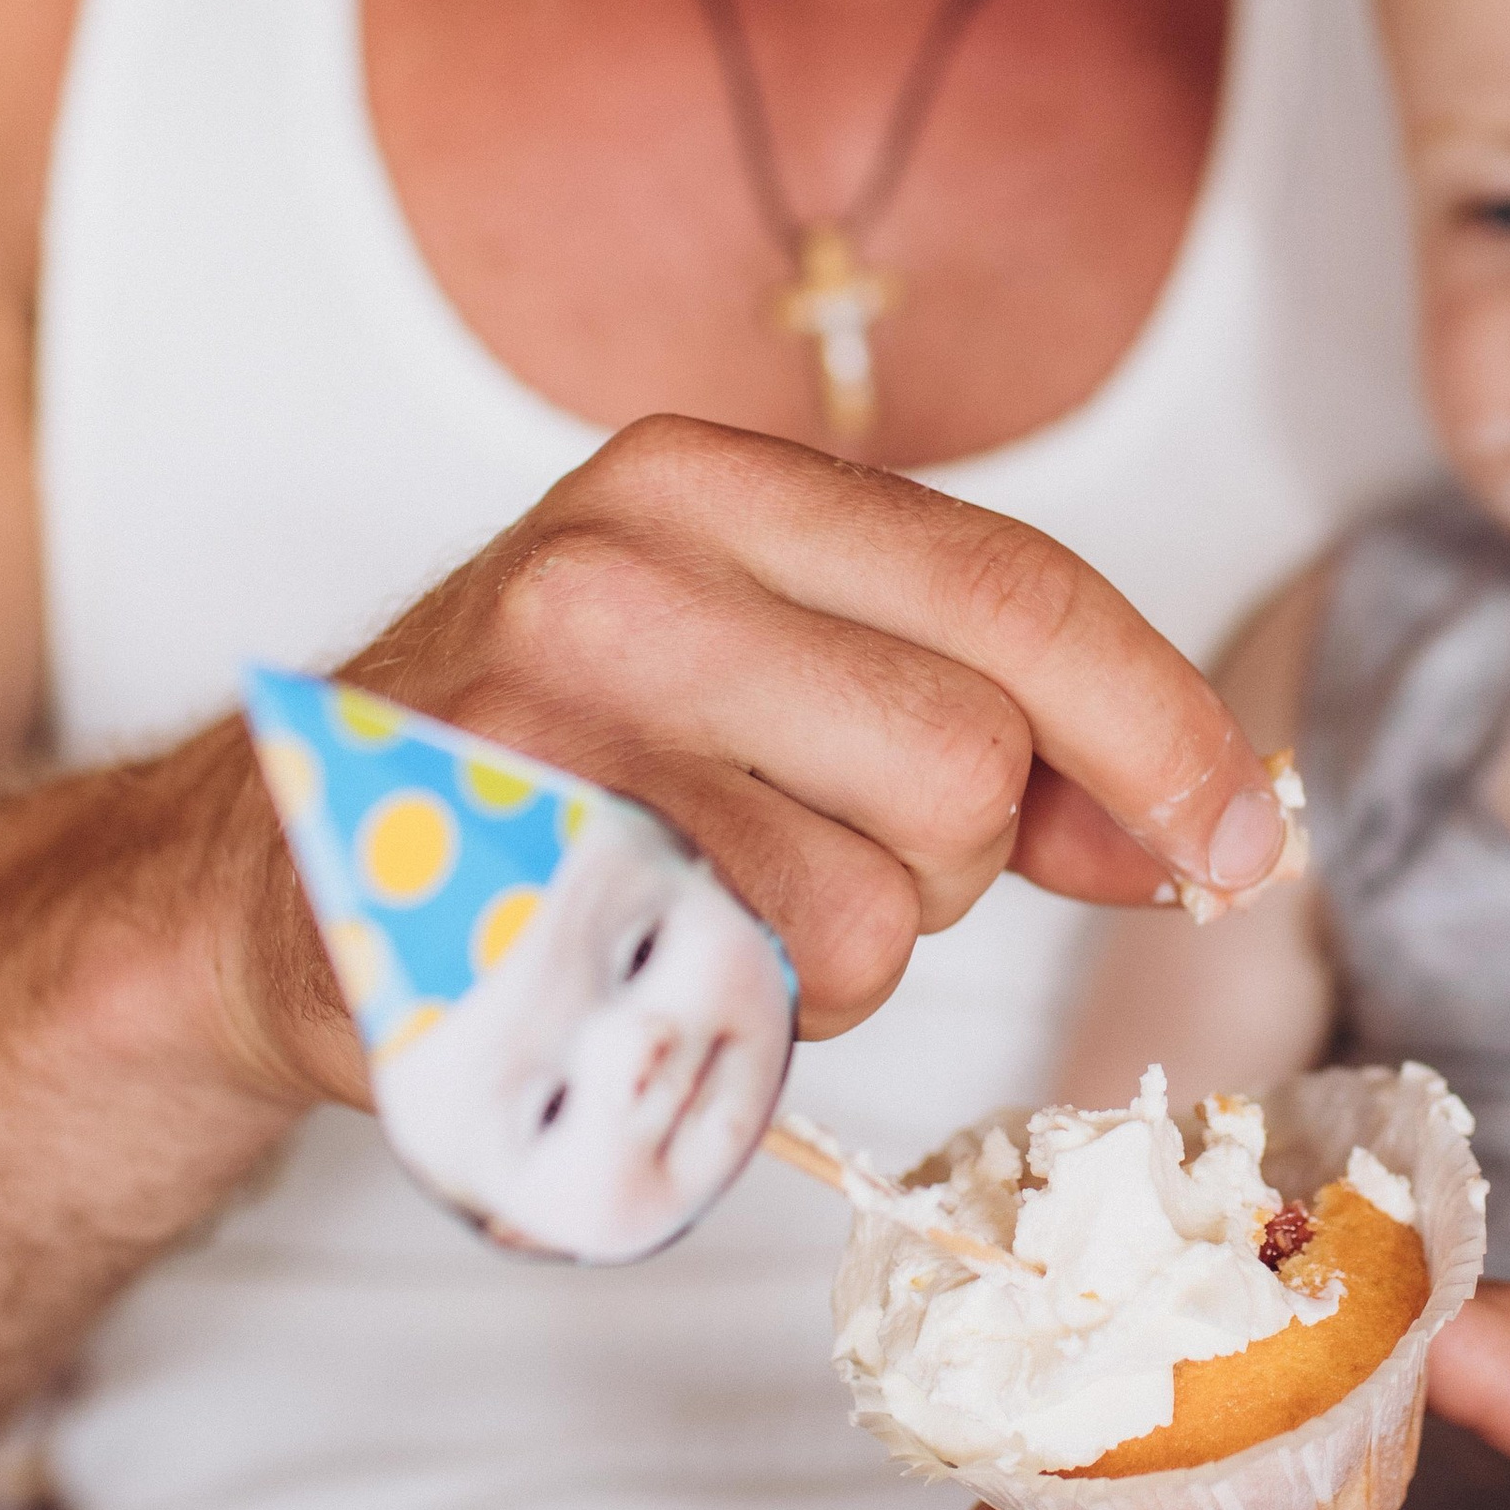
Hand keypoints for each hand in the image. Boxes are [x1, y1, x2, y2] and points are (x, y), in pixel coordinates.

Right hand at [216, 418, 1293, 1103]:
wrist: (270, 876)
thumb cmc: (560, 773)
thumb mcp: (764, 677)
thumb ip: (987, 727)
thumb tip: (1213, 823)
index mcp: (700, 481)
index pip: (1013, 594)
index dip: (1157, 729)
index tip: (1238, 835)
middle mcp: (613, 570)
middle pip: (970, 764)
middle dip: (948, 861)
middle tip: (811, 852)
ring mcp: (536, 733)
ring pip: (878, 907)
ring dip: (839, 961)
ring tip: (705, 911)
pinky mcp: (494, 902)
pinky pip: (746, 1006)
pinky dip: (738, 1027)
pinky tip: (647, 970)